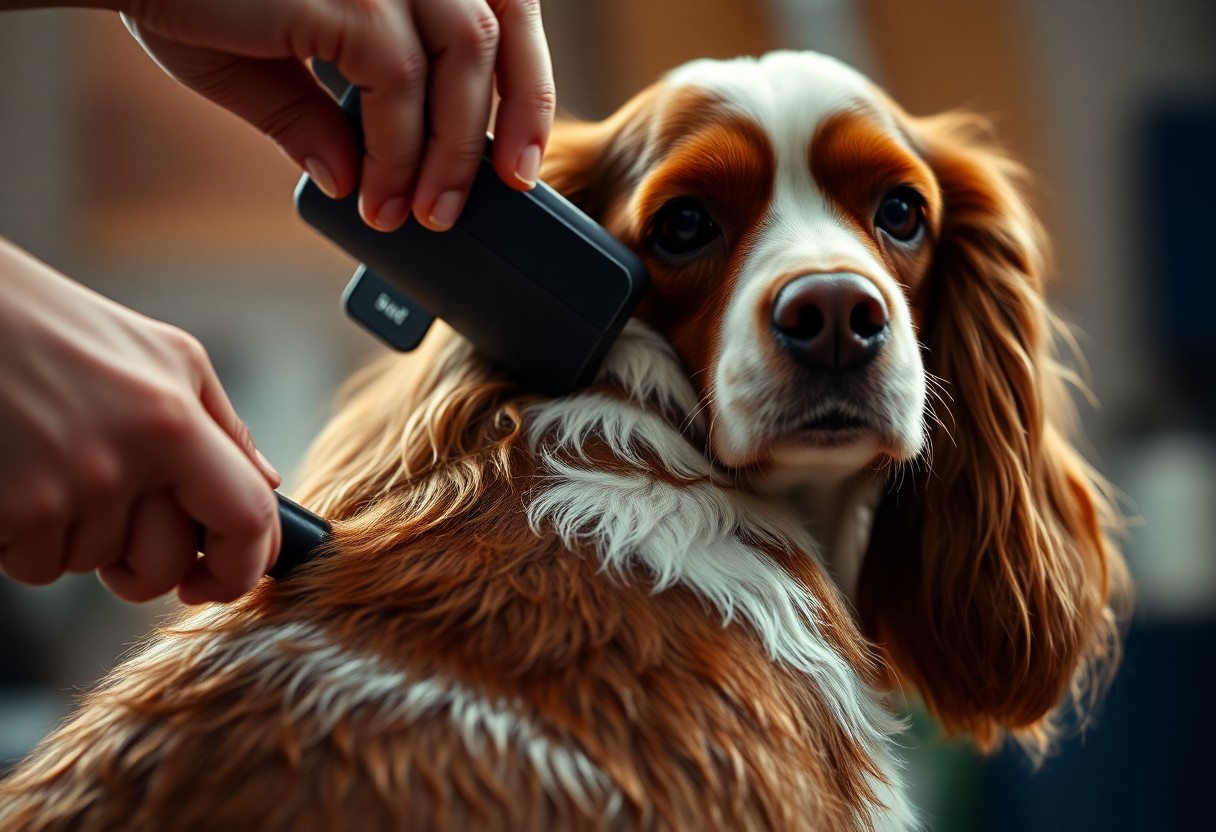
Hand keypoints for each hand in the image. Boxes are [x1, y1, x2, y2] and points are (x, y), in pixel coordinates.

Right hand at [0, 240, 281, 603]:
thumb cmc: (59, 327)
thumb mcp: (164, 355)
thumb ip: (223, 425)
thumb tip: (266, 484)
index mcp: (175, 419)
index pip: (246, 518)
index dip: (245, 565)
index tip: (221, 579)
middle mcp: (124, 459)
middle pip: (164, 565)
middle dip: (145, 565)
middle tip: (118, 531)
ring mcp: (61, 490)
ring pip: (89, 565)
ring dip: (74, 538)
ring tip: (49, 466)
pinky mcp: (8, 513)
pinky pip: (34, 565)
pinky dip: (25, 540)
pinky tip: (14, 481)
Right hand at [119, 0, 555, 231]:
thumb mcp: (266, 63)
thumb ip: (317, 114)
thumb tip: (351, 179)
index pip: (498, 10)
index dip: (525, 83)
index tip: (519, 159)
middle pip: (501, 27)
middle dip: (519, 117)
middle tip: (501, 193)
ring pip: (465, 59)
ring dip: (452, 150)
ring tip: (426, 214)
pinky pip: (398, 85)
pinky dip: (397, 151)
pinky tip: (375, 196)